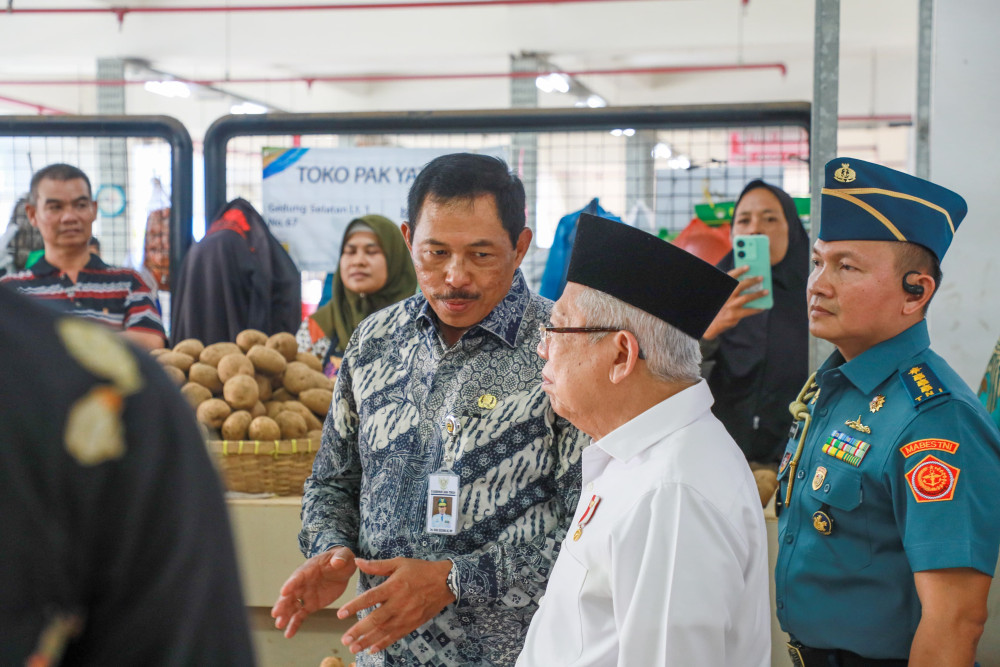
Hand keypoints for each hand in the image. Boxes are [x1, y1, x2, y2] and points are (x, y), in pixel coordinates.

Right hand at [271, 546, 356, 638]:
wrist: (342, 568)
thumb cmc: (340, 558)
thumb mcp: (344, 555)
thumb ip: (340, 557)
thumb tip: (337, 561)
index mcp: (308, 569)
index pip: (298, 577)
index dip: (291, 584)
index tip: (284, 592)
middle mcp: (303, 583)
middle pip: (291, 594)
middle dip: (283, 603)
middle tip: (276, 613)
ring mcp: (306, 595)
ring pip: (292, 606)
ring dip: (285, 615)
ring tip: (279, 625)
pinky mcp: (311, 605)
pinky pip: (300, 615)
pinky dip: (294, 624)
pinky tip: (288, 634)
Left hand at [336, 557, 455, 654]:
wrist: (446, 582)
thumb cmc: (421, 570)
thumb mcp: (399, 563)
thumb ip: (377, 565)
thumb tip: (357, 561)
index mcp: (394, 586)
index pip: (370, 598)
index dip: (354, 606)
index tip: (340, 614)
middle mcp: (399, 603)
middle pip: (376, 619)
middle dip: (359, 631)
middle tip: (344, 640)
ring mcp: (406, 616)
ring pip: (384, 631)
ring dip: (368, 641)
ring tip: (354, 648)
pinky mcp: (413, 623)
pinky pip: (396, 636)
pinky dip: (384, 644)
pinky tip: (373, 649)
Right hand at [701, 265, 767, 339]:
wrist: (711, 323)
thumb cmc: (719, 307)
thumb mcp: (722, 296)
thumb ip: (731, 290)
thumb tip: (748, 284)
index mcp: (722, 290)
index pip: (730, 277)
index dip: (739, 270)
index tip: (748, 266)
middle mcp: (726, 296)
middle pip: (740, 285)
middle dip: (752, 280)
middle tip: (761, 278)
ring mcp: (730, 306)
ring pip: (746, 297)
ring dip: (758, 294)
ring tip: (766, 291)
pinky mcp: (734, 315)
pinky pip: (749, 310)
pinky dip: (757, 308)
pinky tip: (763, 306)